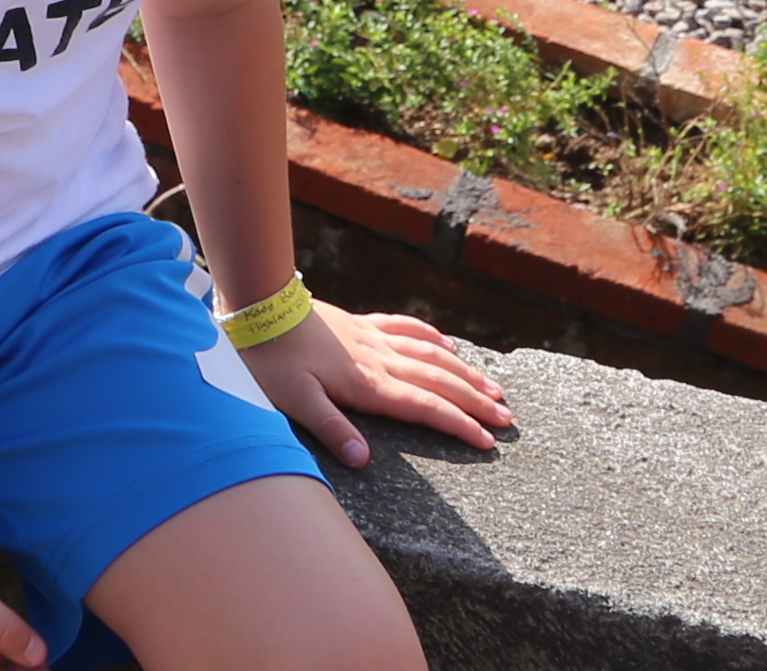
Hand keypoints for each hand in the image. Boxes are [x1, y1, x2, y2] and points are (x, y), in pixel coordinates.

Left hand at [242, 296, 510, 466]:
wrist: (258, 306)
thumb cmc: (270, 358)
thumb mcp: (293, 399)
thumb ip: (330, 428)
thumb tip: (362, 460)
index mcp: (368, 384)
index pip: (424, 407)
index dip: (458, 425)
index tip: (488, 442)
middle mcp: (378, 360)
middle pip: (439, 382)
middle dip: (475, 402)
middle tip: (507, 419)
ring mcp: (372, 339)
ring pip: (430, 354)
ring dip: (464, 372)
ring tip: (493, 387)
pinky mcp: (360, 324)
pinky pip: (406, 328)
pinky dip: (432, 337)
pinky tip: (449, 345)